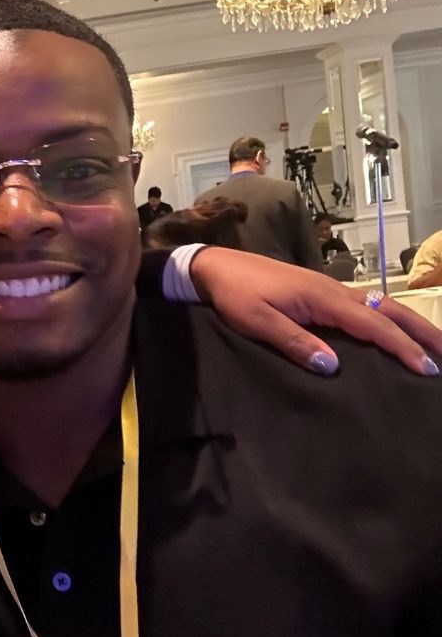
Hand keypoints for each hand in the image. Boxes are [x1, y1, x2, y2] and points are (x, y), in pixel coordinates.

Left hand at [190, 247, 441, 376]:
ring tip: (429, 346)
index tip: (425, 369)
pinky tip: (390, 332)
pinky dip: (387, 319)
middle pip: (388, 311)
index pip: (374, 325)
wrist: (217, 267)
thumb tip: (333, 366)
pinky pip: (364, 306)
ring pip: (380, 306)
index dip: (401, 348)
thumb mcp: (259, 322)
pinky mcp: (320, 293)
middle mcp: (334, 291)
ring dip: (407, 325)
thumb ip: (295, 342)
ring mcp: (329, 290)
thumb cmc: (236, 295)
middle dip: (420, 333)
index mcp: (324, 298)